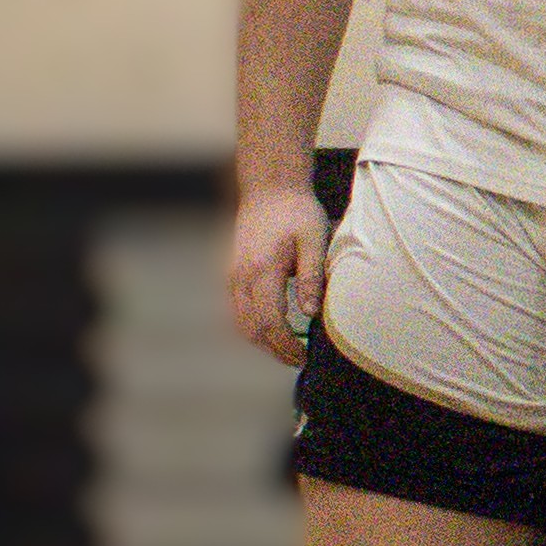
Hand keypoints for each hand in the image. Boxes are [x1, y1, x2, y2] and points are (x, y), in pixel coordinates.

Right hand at [225, 181, 330, 361]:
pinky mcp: (231, 273)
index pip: (269, 322)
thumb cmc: (295, 210)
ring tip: (287, 348)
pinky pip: (236, 310)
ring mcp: (232, 275)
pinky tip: (272, 328)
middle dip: (273, 349)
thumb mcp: (314, 240)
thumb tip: (311, 312)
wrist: (269, 186)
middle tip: (297, 358)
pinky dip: (251, 325)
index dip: (285, 345)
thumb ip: (312, 277)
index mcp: (262, 270)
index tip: (303, 355)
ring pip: (239, 322)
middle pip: (250, 329)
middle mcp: (240, 277)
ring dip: (261, 340)